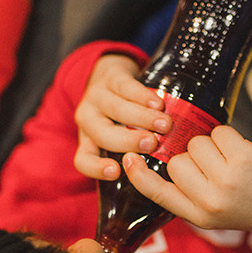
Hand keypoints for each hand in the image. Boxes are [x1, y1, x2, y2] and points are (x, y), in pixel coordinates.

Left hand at [74, 54, 172, 179]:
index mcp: (88, 140)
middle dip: (128, 140)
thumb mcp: (119, 136)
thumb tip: (168, 177)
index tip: (116, 172)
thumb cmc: (120, 115)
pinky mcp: (111, 76)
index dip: (96, 167)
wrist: (111, 74)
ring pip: (116, 109)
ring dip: (142, 118)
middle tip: (153, 144)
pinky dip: (142, 96)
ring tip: (165, 125)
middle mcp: (88, 119)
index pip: (83, 160)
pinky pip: (125, 86)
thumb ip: (135, 154)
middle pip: (103, 134)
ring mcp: (97, 96)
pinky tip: (159, 104)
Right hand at [122, 125, 251, 232]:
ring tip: (234, 161)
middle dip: (193, 156)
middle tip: (218, 167)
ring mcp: (226, 181)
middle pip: (177, 160)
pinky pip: (219, 133)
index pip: (157, 194)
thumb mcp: (218, 211)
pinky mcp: (243, 160)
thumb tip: (171, 156)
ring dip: (214, 145)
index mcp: (198, 217)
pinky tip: (244, 152)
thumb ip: (192, 192)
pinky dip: (230, 137)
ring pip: (197, 143)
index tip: (126, 159)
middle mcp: (209, 202)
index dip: (139, 176)